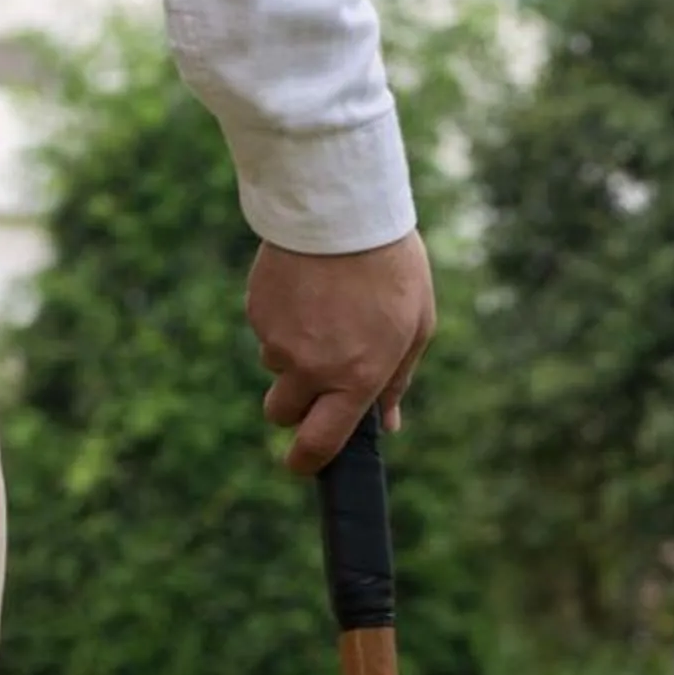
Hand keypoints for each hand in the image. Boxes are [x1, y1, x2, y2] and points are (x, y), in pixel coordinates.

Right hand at [248, 232, 436, 474]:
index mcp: (356, 379)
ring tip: (324, 306)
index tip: (301, 465)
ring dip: (292, 351)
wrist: (342, 209)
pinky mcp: (257, 311)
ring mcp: (278, 340)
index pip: (320, 444)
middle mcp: (312, 368)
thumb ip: (397, 382)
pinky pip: (266, 329)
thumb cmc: (391, 267)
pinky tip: (307, 286)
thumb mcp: (416, 326)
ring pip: (274, 365)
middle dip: (293, 405)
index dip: (306, 463)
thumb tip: (388, 425)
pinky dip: (282, 317)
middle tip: (315, 374)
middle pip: (281, 414)